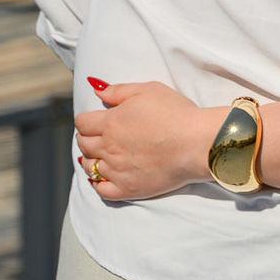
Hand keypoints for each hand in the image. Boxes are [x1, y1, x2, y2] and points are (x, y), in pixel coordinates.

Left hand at [75, 82, 221, 201]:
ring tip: (101, 155)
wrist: (196, 143)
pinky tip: (104, 177)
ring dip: (91, 159)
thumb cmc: (176, 113)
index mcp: (111, 122)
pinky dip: (98, 183)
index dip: (86, 120)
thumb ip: (119, 90)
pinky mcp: (127, 189)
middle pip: (83, 144)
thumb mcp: (148, 90)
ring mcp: (116, 171)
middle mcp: (109, 148)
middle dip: (87, 137)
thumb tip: (96, 90)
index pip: (82, 123)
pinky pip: (101, 190)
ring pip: (89, 167)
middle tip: (97, 135)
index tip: (94, 119)